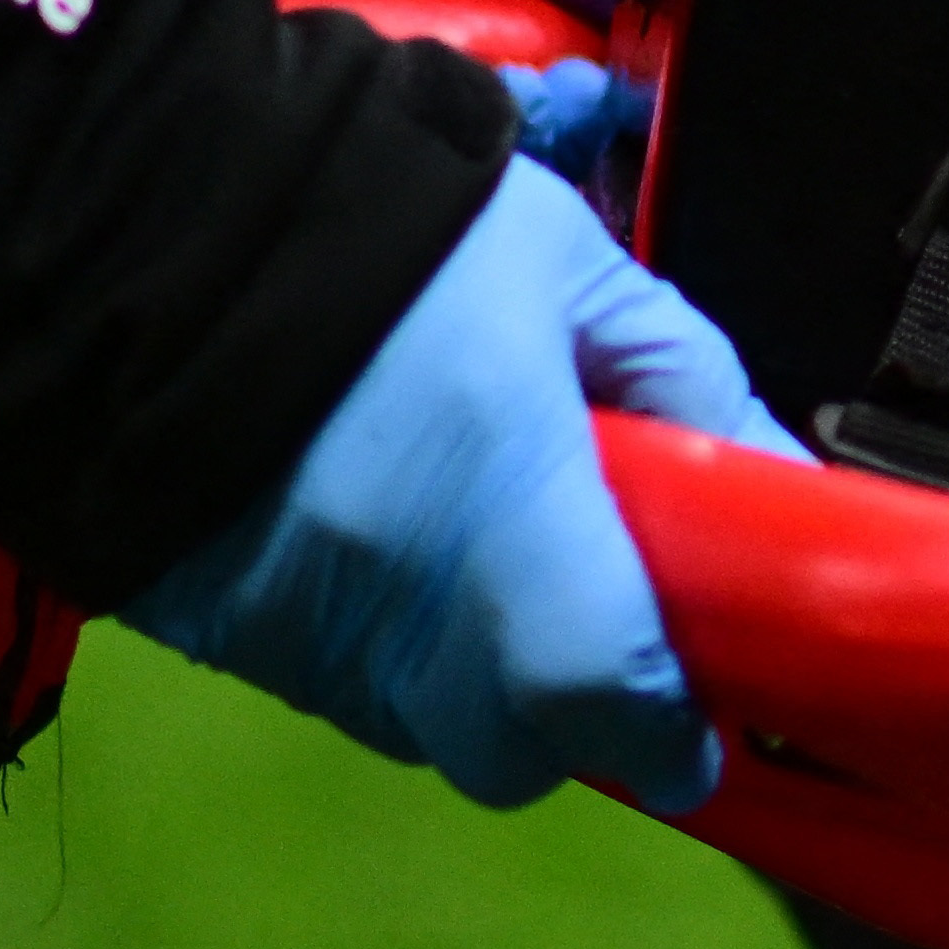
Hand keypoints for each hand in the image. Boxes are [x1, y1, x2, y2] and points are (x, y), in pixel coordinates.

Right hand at [127, 156, 804, 811]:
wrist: (161, 196)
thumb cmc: (402, 222)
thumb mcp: (582, 275)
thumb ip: (693, 390)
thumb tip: (787, 492)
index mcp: (505, 499)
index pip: (604, 694)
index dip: (669, 731)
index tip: (702, 722)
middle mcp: (386, 594)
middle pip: (509, 753)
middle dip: (571, 717)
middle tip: (600, 626)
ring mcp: (282, 623)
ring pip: (412, 727)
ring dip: (472, 682)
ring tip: (484, 560)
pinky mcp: (204, 622)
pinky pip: (321, 683)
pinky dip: (375, 647)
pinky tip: (385, 545)